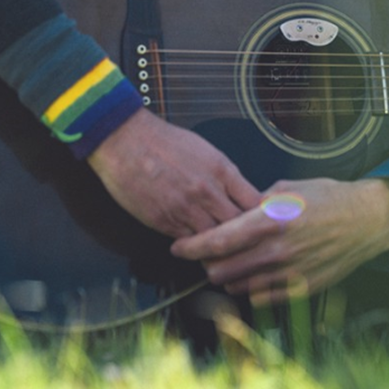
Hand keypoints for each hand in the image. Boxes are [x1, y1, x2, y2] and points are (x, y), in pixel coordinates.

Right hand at [87, 109, 261, 237]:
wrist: (126, 141)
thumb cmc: (163, 141)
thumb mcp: (204, 150)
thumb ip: (223, 175)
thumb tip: (239, 195)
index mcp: (221, 170)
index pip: (254, 203)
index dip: (261, 216)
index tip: (262, 221)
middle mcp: (207, 192)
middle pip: (238, 226)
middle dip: (243, 235)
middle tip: (244, 241)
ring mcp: (186, 209)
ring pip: (213, 240)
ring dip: (217, 244)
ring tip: (220, 247)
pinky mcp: (164, 222)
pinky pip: (188, 241)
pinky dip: (194, 244)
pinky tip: (196, 242)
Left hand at [169, 177, 388, 304]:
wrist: (366, 220)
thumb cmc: (327, 198)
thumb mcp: (288, 188)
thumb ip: (255, 202)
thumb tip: (230, 212)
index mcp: (271, 220)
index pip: (220, 240)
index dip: (193, 246)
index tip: (178, 247)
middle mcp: (278, 250)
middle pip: (222, 269)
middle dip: (207, 262)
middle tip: (205, 254)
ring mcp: (290, 272)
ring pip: (238, 286)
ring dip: (227, 276)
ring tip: (228, 263)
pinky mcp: (302, 287)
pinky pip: (262, 297)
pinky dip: (249, 287)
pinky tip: (251, 274)